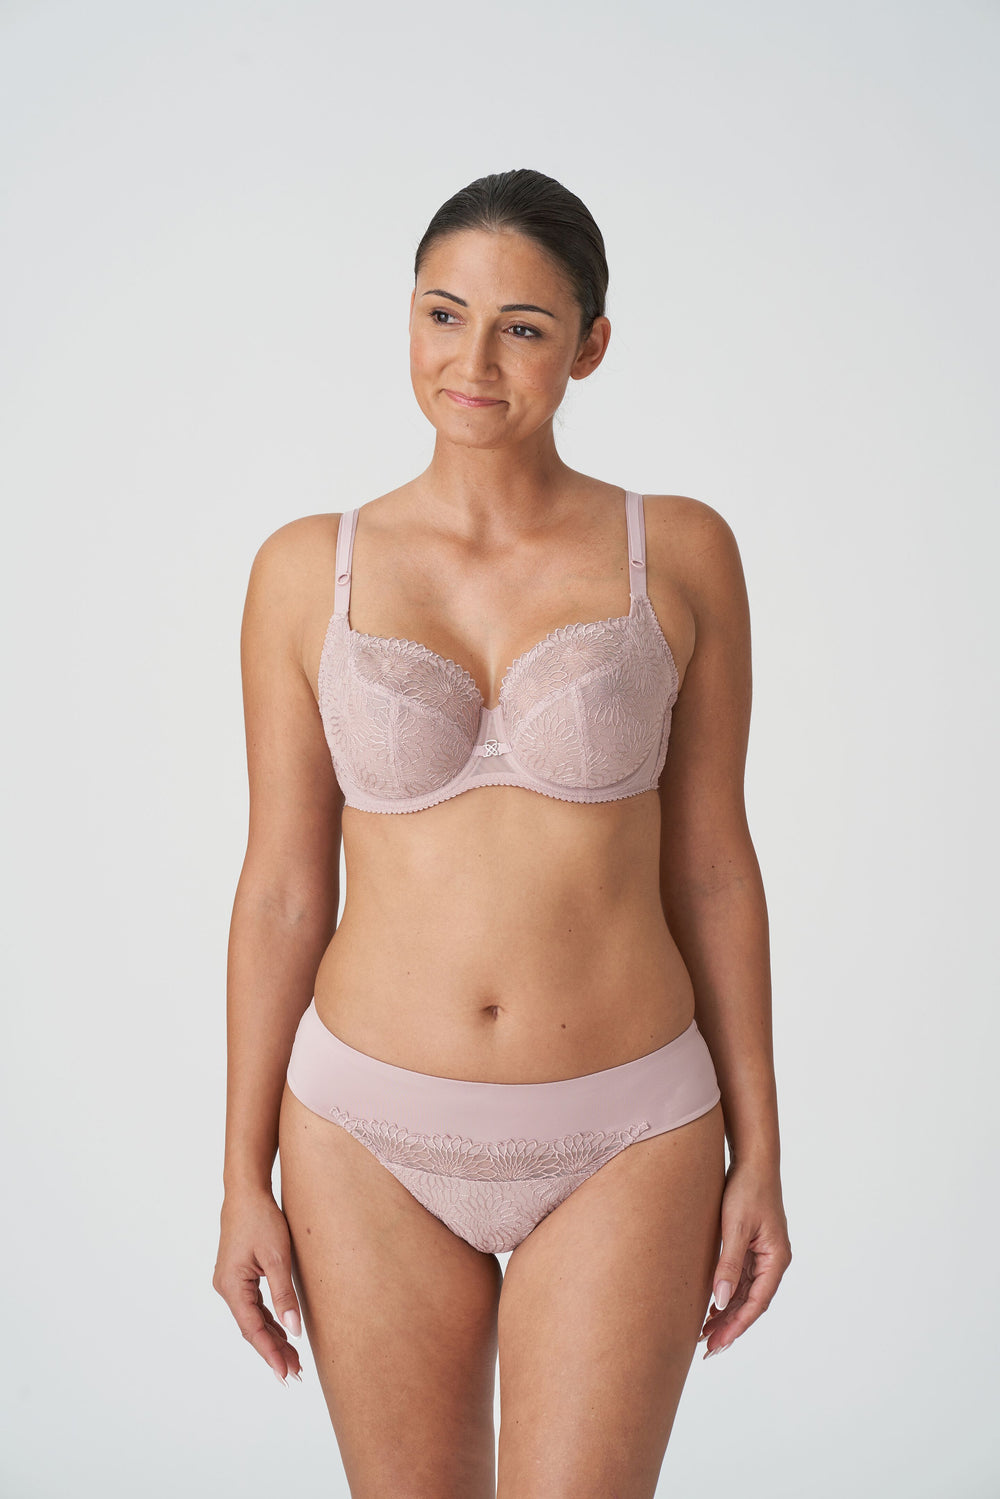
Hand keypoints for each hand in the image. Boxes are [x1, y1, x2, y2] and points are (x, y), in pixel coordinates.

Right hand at [213, 1186, 304, 1385]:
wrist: (246, 1192)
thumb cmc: (261, 1219)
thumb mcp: (277, 1257)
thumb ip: (284, 1295)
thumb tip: (293, 1330)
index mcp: (232, 1286)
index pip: (252, 1329)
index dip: (270, 1353)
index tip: (286, 1374)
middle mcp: (226, 1288)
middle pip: (251, 1329)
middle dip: (273, 1351)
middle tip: (296, 1374)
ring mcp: (230, 1283)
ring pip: (252, 1319)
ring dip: (272, 1338)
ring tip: (293, 1360)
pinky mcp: (238, 1276)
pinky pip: (253, 1306)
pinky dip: (268, 1320)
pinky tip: (282, 1332)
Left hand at [699, 1159, 791, 1358]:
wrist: (752, 1160)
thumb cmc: (747, 1189)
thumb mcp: (734, 1227)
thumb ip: (728, 1264)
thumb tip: (719, 1301)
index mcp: (776, 1258)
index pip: (757, 1303)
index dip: (737, 1326)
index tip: (718, 1344)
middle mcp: (772, 1261)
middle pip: (751, 1303)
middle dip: (730, 1327)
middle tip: (707, 1350)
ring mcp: (762, 1255)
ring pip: (744, 1294)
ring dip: (726, 1314)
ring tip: (703, 1335)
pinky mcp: (751, 1247)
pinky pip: (739, 1280)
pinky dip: (726, 1295)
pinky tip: (710, 1307)